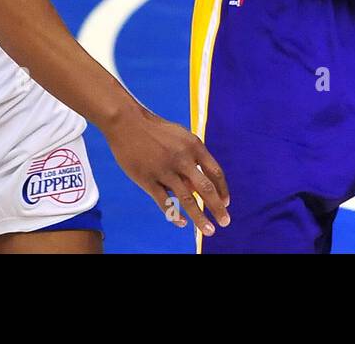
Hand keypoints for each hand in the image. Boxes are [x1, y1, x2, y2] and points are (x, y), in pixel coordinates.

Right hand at [103, 105, 230, 236]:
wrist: (128, 123)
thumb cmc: (156, 130)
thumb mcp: (181, 136)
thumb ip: (193, 157)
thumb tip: (200, 182)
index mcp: (194, 146)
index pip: (215, 172)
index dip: (223, 190)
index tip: (226, 202)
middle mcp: (183, 159)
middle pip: (206, 188)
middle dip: (217, 208)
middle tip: (226, 222)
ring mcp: (165, 170)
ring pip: (187, 200)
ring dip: (200, 218)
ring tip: (209, 230)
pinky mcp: (148, 179)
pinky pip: (164, 202)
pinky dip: (175, 215)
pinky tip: (182, 223)